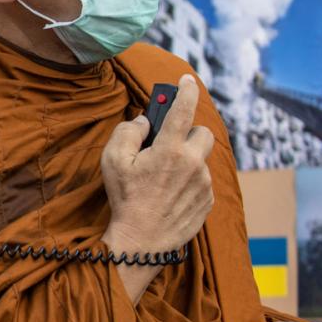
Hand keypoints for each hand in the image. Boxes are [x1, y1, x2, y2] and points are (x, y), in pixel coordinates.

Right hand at [101, 74, 215, 254]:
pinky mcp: (208, 200)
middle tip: (170, 144)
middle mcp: (192, 163)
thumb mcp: (112, 161)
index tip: (187, 79)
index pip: (183, 109)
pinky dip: (190, 180)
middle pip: (203, 132)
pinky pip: (203, 181)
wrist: (143, 241)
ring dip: (187, 160)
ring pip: (202, 159)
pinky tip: (171, 194)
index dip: (186, 90)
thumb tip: (144, 122)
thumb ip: (127, 132)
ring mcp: (204, 183)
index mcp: (169, 150)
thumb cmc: (125, 199)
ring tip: (164, 178)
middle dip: (189, 133)